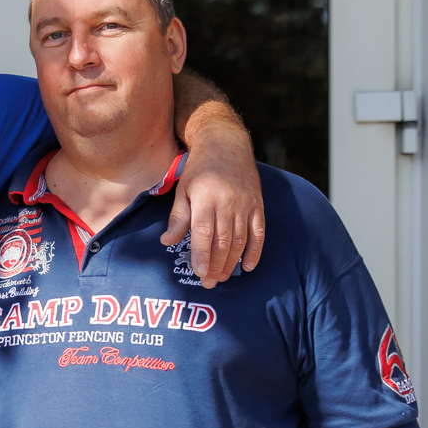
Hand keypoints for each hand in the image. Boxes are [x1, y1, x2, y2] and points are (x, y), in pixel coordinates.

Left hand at [162, 136, 265, 283]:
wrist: (226, 143)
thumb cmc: (199, 169)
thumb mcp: (183, 189)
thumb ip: (178, 217)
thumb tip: (167, 242)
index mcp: (206, 197)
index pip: (204, 232)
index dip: (203, 254)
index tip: (199, 273)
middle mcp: (228, 201)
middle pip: (223, 240)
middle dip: (216, 265)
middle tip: (209, 283)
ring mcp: (245, 203)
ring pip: (240, 239)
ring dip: (232, 262)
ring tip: (223, 278)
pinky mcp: (258, 204)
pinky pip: (259, 232)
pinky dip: (255, 251)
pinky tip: (248, 266)